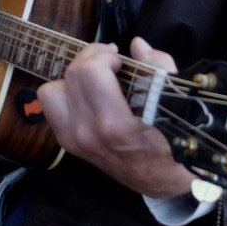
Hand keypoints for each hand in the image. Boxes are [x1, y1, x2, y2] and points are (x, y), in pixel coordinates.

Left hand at [38, 37, 196, 197]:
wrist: (162, 180)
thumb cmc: (173, 141)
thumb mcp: (175, 102)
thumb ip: (156, 67)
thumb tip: (136, 45)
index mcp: (113, 125)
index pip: (89, 72)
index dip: (104, 56)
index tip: (121, 61)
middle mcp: (86, 133)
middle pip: (71, 75)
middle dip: (91, 58)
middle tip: (111, 61)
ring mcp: (73, 141)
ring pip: (52, 90)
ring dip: (73, 78)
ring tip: (96, 78)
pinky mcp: (67, 143)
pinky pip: (51, 106)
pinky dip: (65, 93)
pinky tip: (88, 94)